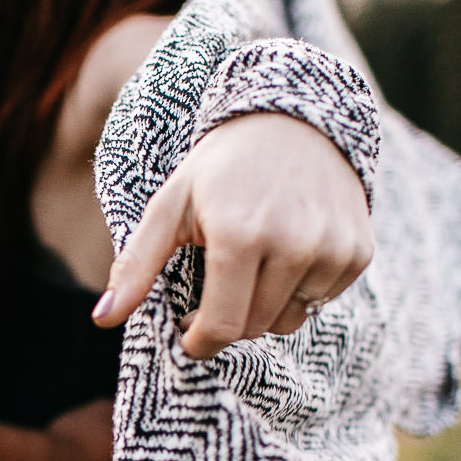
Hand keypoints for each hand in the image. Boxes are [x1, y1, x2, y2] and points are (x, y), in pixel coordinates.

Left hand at [91, 113, 373, 358]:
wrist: (294, 120)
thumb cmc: (220, 168)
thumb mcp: (170, 206)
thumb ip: (136, 265)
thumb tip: (102, 318)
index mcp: (239, 235)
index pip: (222, 326)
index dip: (199, 340)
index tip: (189, 332)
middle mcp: (293, 244)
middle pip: (254, 327)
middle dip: (228, 319)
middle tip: (217, 285)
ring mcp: (332, 249)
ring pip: (290, 320)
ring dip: (264, 307)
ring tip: (253, 263)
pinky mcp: (358, 251)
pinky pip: (321, 301)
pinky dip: (299, 290)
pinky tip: (287, 251)